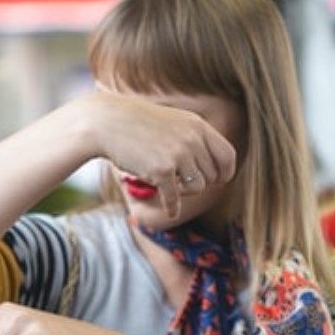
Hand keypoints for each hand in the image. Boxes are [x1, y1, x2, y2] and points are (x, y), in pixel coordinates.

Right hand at [75, 91, 236, 217]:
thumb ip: (195, 140)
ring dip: (185, 192)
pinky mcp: (162, 170)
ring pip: (198, 188)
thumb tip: (217, 171)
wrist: (106, 122)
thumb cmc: (139, 123)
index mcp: (198, 126)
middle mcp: (192, 139)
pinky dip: (173, 207)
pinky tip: (171, 212)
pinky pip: (175, 198)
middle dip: (198, 183)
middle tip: (180, 181)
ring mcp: (178, 154)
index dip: (225, 172)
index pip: (228, 155)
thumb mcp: (175, 122)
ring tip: (171, 186)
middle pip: (211, 176)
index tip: (218, 180)